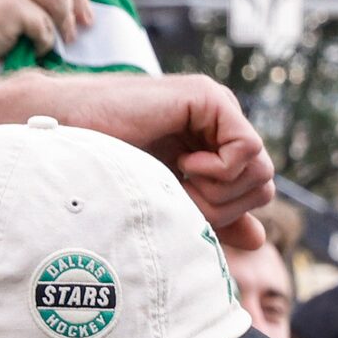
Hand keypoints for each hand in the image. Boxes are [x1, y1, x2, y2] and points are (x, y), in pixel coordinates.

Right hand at [42, 73, 276, 248]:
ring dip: (220, 189)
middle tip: (184, 194)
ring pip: (261, 169)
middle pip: (263, 184)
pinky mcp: (209, 97)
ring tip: (181, 176)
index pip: (257, 192)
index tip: (188, 207)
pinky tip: (185, 161)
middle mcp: (222, 124)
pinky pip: (247, 148)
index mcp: (216, 145)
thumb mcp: (173, 203)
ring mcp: (218, 107)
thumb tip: (261, 239)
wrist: (74, 140)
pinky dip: (220, 169)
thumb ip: (217, 218)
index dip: (230, 214)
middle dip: (227, 205)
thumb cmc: (112, 170)